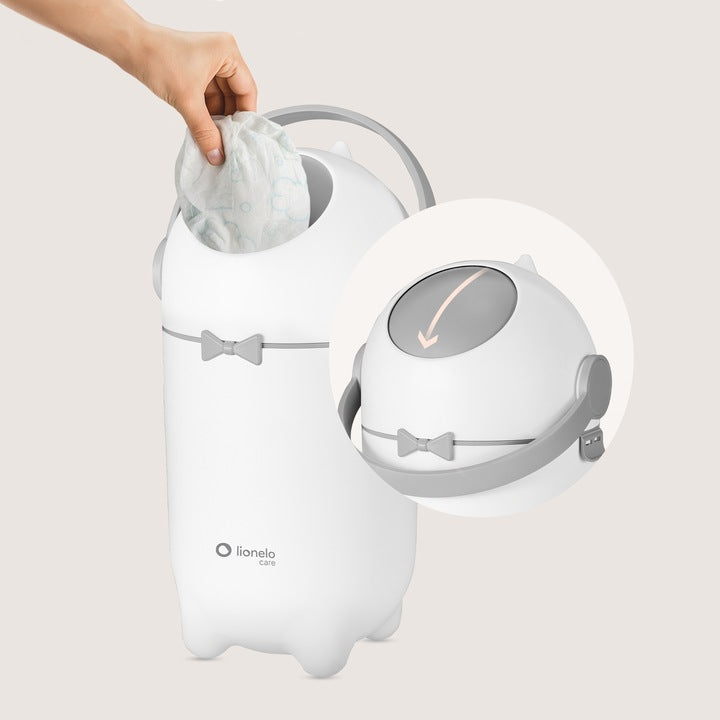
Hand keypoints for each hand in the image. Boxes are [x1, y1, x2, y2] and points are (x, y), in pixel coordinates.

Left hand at [131, 25, 256, 164]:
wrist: (129, 47)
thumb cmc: (156, 57)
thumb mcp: (186, 100)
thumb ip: (205, 131)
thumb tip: (217, 155)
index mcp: (227, 52)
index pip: (247, 90)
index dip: (244, 116)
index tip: (240, 138)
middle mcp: (221, 55)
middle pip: (235, 96)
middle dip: (228, 120)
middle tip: (225, 142)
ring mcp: (209, 63)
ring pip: (221, 99)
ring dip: (216, 119)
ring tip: (213, 139)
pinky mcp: (196, 71)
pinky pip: (208, 97)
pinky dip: (206, 113)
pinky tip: (204, 129)